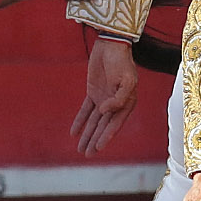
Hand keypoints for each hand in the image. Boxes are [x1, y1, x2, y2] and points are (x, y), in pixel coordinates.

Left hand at [71, 38, 137, 154]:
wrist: (111, 46)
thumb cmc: (122, 62)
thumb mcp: (126, 80)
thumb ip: (118, 98)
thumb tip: (104, 111)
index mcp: (127, 103)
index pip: (115, 124)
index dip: (106, 136)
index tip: (98, 147)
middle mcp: (115, 104)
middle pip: (103, 126)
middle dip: (95, 140)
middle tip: (88, 154)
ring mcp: (103, 99)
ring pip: (94, 122)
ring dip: (87, 135)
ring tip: (80, 149)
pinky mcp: (93, 93)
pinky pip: (85, 110)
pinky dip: (80, 121)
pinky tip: (74, 132)